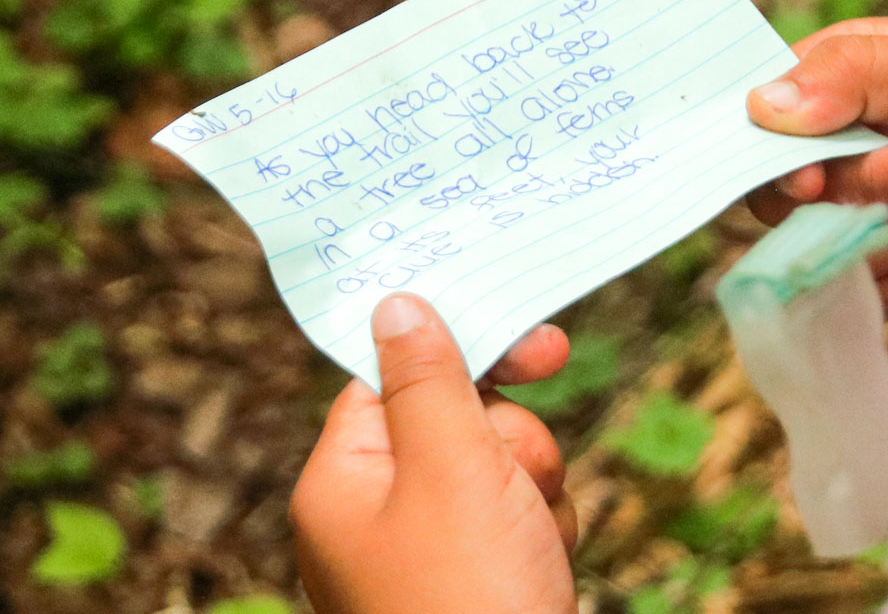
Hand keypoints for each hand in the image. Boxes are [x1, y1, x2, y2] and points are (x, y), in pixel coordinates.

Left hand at [292, 295, 578, 613]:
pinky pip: (519, 520)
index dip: (463, 355)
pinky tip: (546, 569)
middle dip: (511, 442)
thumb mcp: (449, 472)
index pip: (391, 380)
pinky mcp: (476, 582)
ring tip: (532, 542)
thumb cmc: (468, 602)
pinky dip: (544, 534)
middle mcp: (374, 517)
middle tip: (524, 475)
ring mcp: (427, 554)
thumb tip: (394, 303)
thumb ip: (429, 381)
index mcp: (341, 484)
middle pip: (456, 422)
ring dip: (535, 491)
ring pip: (501, 469)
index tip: (536, 341)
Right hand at [745, 17, 887, 318]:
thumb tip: (762, 108)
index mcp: (834, 89)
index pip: (764, 134)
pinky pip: (873, 290)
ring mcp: (870, 215)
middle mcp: (841, 154)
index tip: (814, 178)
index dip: (778, 163)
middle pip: (798, 200)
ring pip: (836, 247)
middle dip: (878, 183)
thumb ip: (845, 75)